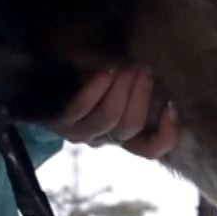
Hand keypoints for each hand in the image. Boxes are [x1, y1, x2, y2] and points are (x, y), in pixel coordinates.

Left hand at [42, 68, 180, 159]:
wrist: (45, 79)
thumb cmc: (89, 75)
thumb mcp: (119, 81)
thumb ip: (139, 81)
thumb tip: (162, 68)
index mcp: (124, 134)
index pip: (151, 149)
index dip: (167, 134)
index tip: (172, 105)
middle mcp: (104, 138)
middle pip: (131, 126)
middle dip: (141, 93)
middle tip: (144, 67)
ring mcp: (81, 133)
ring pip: (110, 118)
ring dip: (122, 89)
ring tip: (125, 67)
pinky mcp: (61, 122)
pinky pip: (81, 109)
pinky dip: (96, 90)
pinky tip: (105, 72)